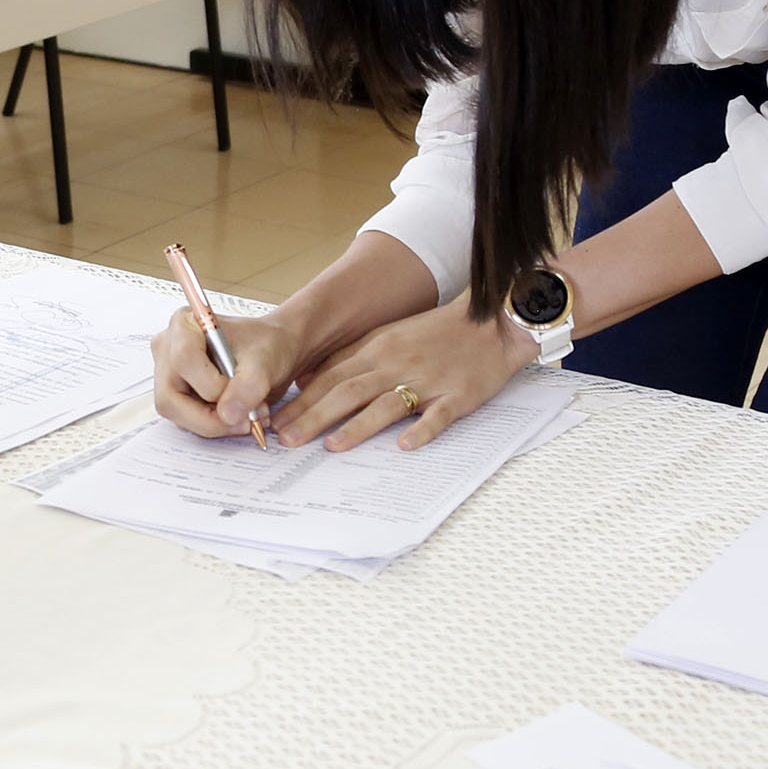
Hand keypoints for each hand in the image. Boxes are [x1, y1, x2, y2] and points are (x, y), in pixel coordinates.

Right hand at [152, 304, 308, 442]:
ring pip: (176, 413)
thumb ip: (248, 387)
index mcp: (184, 325)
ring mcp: (168, 373)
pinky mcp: (176, 394)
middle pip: (171, 396)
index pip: (184, 361)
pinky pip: (185, 419)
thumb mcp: (264, 362)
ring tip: (247, 414)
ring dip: (214, 423)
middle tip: (245, 421)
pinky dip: (213, 424)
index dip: (211, 385)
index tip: (239, 392)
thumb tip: (228, 414)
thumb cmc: (264, 345)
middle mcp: (169, 348)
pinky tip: (236, 413)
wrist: (271, 352)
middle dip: (210, 417)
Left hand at [276, 302, 531, 451]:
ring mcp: (427, 380)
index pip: (331, 377)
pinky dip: (421, 430)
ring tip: (331, 447)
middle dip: (314, 416)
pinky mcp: (457, 395)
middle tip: (287, 439)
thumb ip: (352, 358)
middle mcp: (396, 363)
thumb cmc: (438, 332)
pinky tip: (404, 445)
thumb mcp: (388, 337)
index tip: (275, 419)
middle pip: (348, 391)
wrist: (492, 321)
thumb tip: (310, 379)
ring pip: (385, 404)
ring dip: (357, 426)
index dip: (302, 399)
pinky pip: (437, 415)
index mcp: (378, 349)